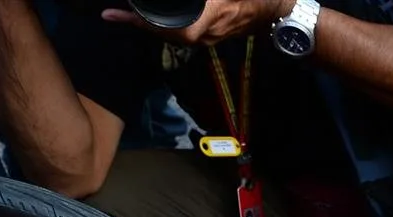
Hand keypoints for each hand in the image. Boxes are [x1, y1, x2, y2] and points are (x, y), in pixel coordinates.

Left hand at [102, 0, 293, 43]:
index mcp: (206, 20)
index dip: (139, 22)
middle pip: (163, 33)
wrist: (279, 11)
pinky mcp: (212, 34)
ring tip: (128, 14)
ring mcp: (209, 37)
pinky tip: (156, 16)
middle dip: (139, 22)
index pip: (168, 29)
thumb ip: (205, 0)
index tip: (113, 15)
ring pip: (171, 33)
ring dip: (150, 24)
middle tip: (114, 14)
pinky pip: (181, 31)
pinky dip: (165, 24)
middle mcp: (204, 34)